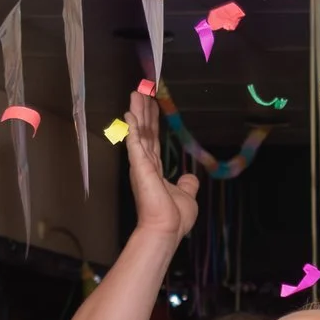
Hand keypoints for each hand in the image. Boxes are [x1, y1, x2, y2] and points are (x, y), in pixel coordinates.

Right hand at [123, 90, 199, 240]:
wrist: (166, 229)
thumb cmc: (174, 217)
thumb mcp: (186, 196)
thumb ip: (187, 184)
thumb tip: (190, 178)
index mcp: (155, 170)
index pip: (152, 140)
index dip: (152, 121)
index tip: (152, 104)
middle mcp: (145, 164)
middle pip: (144, 131)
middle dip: (143, 110)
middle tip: (142, 90)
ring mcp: (141, 165)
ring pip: (139, 132)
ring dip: (137, 112)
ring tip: (136, 92)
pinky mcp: (139, 167)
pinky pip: (135, 143)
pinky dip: (132, 128)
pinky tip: (130, 113)